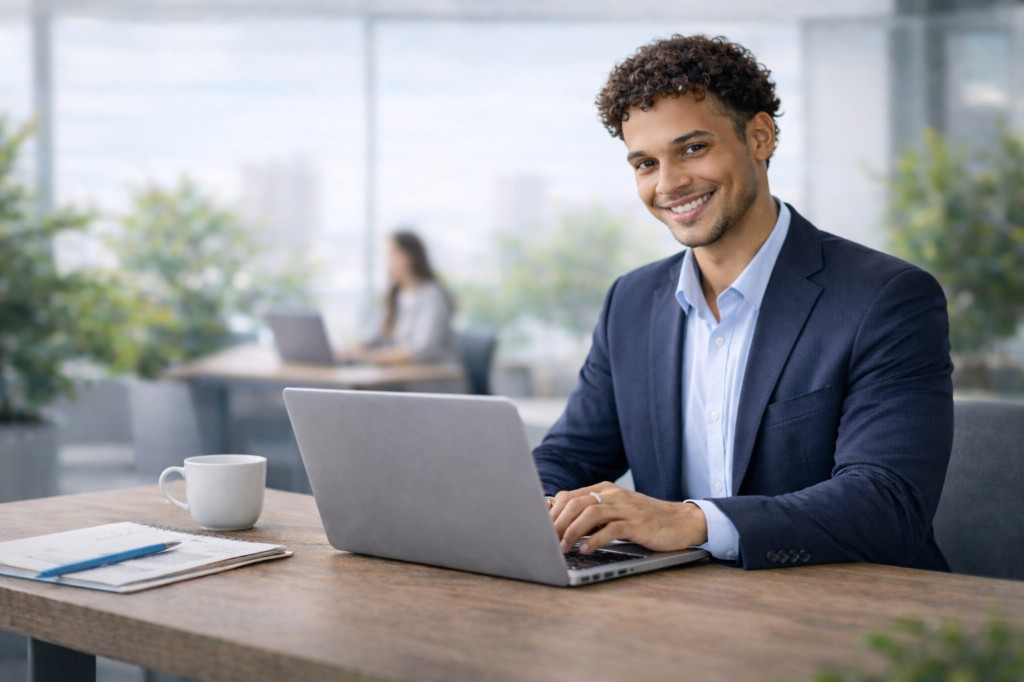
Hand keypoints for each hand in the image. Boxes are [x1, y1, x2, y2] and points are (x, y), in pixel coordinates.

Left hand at [549, 483, 708, 554]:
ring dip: (572, 532)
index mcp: (604, 490)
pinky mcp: (638, 523)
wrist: (681, 521)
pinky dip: (596, 540)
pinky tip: (586, 550)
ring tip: (563, 548)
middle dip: (557, 523)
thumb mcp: (615, 513)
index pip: (569, 496)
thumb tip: (558, 522)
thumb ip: (591, 514)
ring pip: (590, 514)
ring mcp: (626, 508)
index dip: (552, 513)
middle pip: (576, 503)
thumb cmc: (644, 520)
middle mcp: (613, 495)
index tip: (540, 529)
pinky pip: (612, 529)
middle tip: (547, 541)